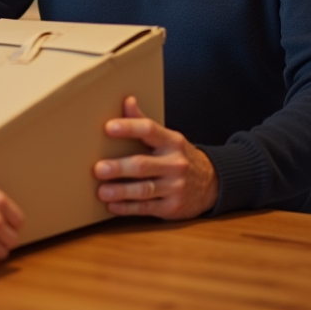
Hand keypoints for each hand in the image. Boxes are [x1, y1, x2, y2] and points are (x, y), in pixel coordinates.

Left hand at [93, 96, 218, 219]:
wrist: (212, 184)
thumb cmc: (180, 157)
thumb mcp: (168, 138)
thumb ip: (145, 123)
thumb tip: (127, 101)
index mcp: (172, 142)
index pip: (149, 130)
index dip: (129, 128)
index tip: (108, 127)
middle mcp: (175, 164)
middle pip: (143, 165)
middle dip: (119, 167)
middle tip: (98, 169)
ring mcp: (175, 187)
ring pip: (144, 190)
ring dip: (121, 191)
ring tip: (102, 191)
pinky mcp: (172, 207)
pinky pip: (147, 208)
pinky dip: (128, 208)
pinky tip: (112, 206)